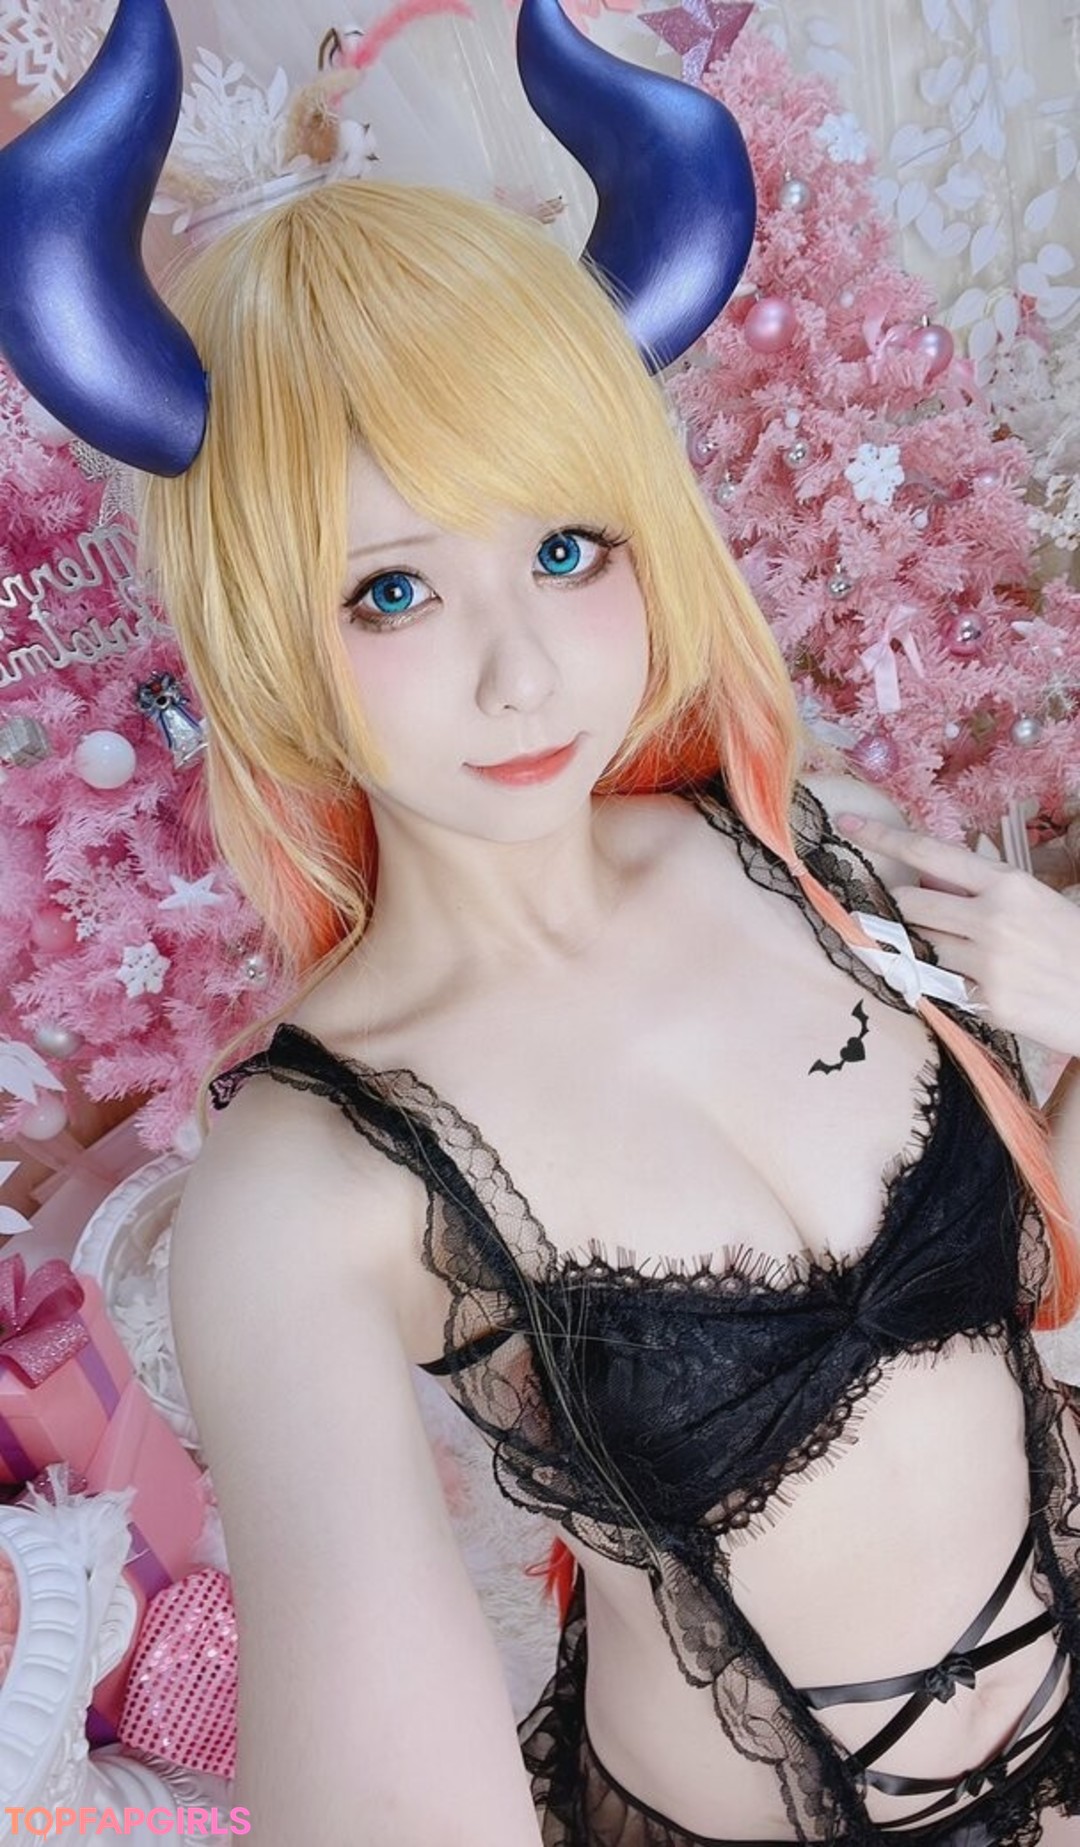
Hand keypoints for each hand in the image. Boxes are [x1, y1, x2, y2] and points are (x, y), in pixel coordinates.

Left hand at [837, 813, 1079, 1059]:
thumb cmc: (1073, 945)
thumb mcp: (1036, 901)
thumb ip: (982, 890)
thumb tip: (927, 878)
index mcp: (1008, 885)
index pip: (930, 853)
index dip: (883, 838)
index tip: (847, 826)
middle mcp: (991, 919)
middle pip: (910, 903)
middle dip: (912, 910)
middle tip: (940, 921)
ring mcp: (985, 963)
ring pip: (922, 946)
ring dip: (934, 949)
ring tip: (981, 958)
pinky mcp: (984, 1002)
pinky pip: (940, 985)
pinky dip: (952, 983)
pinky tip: (989, 986)